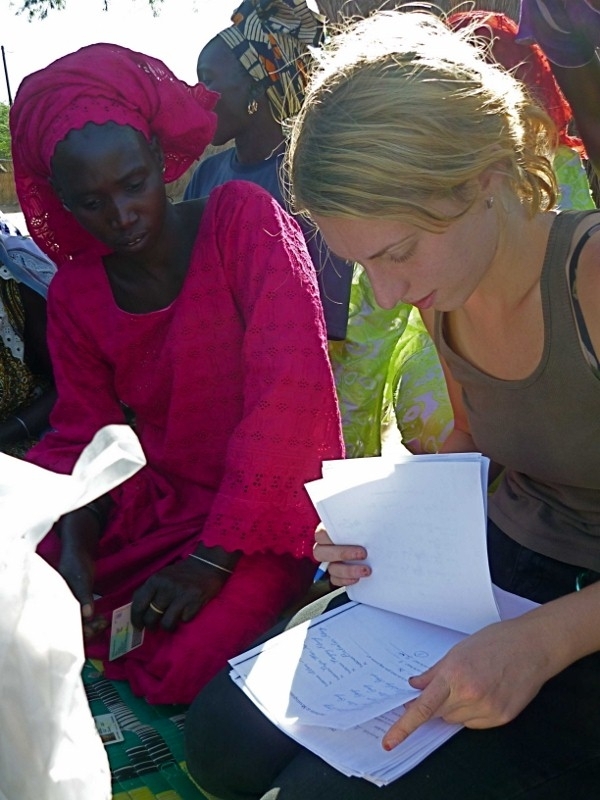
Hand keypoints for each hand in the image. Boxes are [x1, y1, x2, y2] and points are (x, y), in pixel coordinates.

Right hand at [57, 507, 106, 639]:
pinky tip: (102, 620)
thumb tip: (87, 615)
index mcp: (54, 606)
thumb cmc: (75, 564)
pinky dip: (93, 622)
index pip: (62, 629)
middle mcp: (59, 611)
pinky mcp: (77, 607)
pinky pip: (83, 621)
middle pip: (71, 631)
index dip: (76, 633)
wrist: (79, 554)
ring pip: (78, 627)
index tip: (92, 630)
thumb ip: (83, 596)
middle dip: (86, 632)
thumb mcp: (80, 579)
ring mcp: (68, 610)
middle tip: (101, 624)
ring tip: (103, 622)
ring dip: (91, 628)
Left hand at [131, 556, 228, 631]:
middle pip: (151, 617)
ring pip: (166, 623)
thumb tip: (137, 611)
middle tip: (154, 628)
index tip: (138, 626)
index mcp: (155, 580)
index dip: (136, 619)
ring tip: (169, 625)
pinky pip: (183, 620)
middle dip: (151, 626)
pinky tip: (185, 613)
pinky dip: (183, 620)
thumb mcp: (161, 576)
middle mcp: (166, 587)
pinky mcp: (195, 602)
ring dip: (167, 627)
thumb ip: (149, 591)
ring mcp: (181, 595)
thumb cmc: (181, 573)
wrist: (207, 564)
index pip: (138, 605)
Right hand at [313, 524, 370, 586]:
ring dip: (348, 570)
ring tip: (366, 570)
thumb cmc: (368, 527)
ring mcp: (329, 562)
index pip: (321, 534)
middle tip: (363, 554)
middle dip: (342, 554)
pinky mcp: (336, 574)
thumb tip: (370, 518)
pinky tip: (358, 578)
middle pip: (321, 552)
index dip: (331, 538)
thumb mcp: (365, 519)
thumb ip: (362, 518)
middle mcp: (325, 547)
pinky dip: (345, 580)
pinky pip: (335, 580)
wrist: (375, 542)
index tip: (352, 538)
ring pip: (330, 568)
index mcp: (328, 530)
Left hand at [382, 614, 554, 749]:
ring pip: (456, 720)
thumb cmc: (497, 642)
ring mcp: (487, 709)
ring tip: (474, 683)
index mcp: (454, 674)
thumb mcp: (458, 650)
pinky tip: (485, 692)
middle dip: (438, 703)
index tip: (390, 741)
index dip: (404, 726)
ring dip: (456, 708)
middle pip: (439, 714)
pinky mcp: (502, 718)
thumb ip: (434, 672)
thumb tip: (415, 686)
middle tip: (449, 685)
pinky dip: (473, 713)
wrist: (532, 646)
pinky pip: (475, 724)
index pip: (423, 707)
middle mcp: (469, 695)